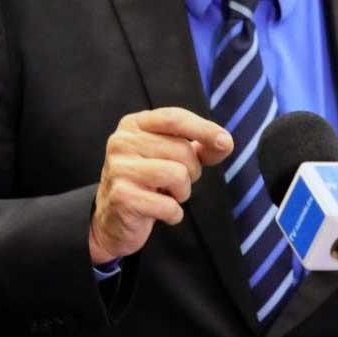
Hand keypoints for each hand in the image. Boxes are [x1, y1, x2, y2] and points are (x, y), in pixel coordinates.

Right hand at [89, 107, 233, 263]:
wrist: (113, 220)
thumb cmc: (149, 182)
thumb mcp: (172, 157)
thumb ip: (200, 146)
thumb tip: (225, 142)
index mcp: (134, 124)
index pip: (174, 118)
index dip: (203, 128)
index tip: (225, 142)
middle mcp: (122, 141)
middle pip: (181, 150)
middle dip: (191, 171)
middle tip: (175, 183)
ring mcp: (119, 168)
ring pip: (177, 175)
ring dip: (182, 192)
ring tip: (168, 195)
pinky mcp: (121, 197)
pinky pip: (168, 205)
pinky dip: (173, 213)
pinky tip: (160, 212)